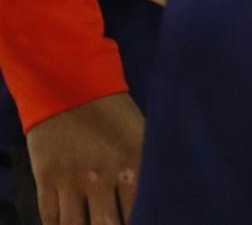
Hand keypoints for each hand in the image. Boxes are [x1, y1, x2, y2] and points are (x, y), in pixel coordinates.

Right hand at [25, 92, 143, 224]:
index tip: (141, 221)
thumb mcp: (143, 136)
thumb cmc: (114, 113)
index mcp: (134, 164)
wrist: (70, 86)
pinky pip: (50, 217)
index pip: (139, 211)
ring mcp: (72, 180)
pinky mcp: (47, 178)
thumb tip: (158, 196)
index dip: (139, 221)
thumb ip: (149, 167)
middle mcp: (102, 177)